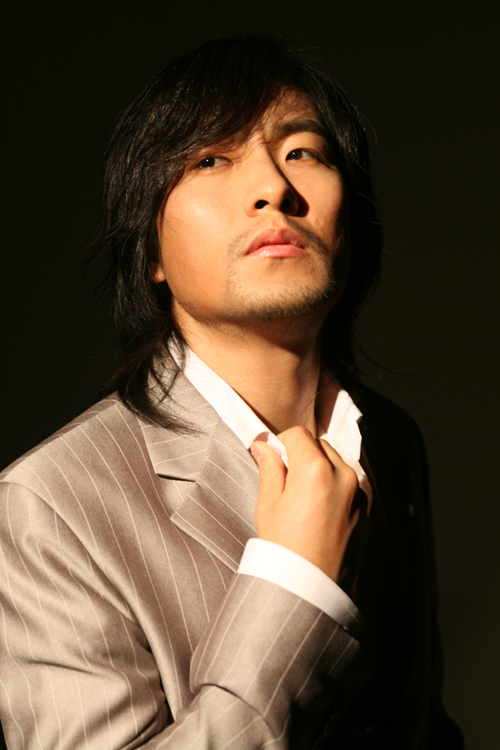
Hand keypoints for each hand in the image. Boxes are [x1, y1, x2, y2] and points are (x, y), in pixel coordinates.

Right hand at [251, 427, 369, 588]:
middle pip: (320, 446)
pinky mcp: (366, 510)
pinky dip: (334, 488)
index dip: (282, 443)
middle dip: (302, 455)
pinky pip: (349, 486)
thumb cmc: (284, 549)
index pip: (298, 435)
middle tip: (285, 480)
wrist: (309, 590)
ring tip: (302, 498)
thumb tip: (265, 447)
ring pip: (337, 464)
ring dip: (320, 470)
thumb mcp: (268, 505)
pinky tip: (318, 511)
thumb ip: (270, 469)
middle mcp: (342, 475)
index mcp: (315, 469)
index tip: (273, 456)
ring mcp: (357, 493)